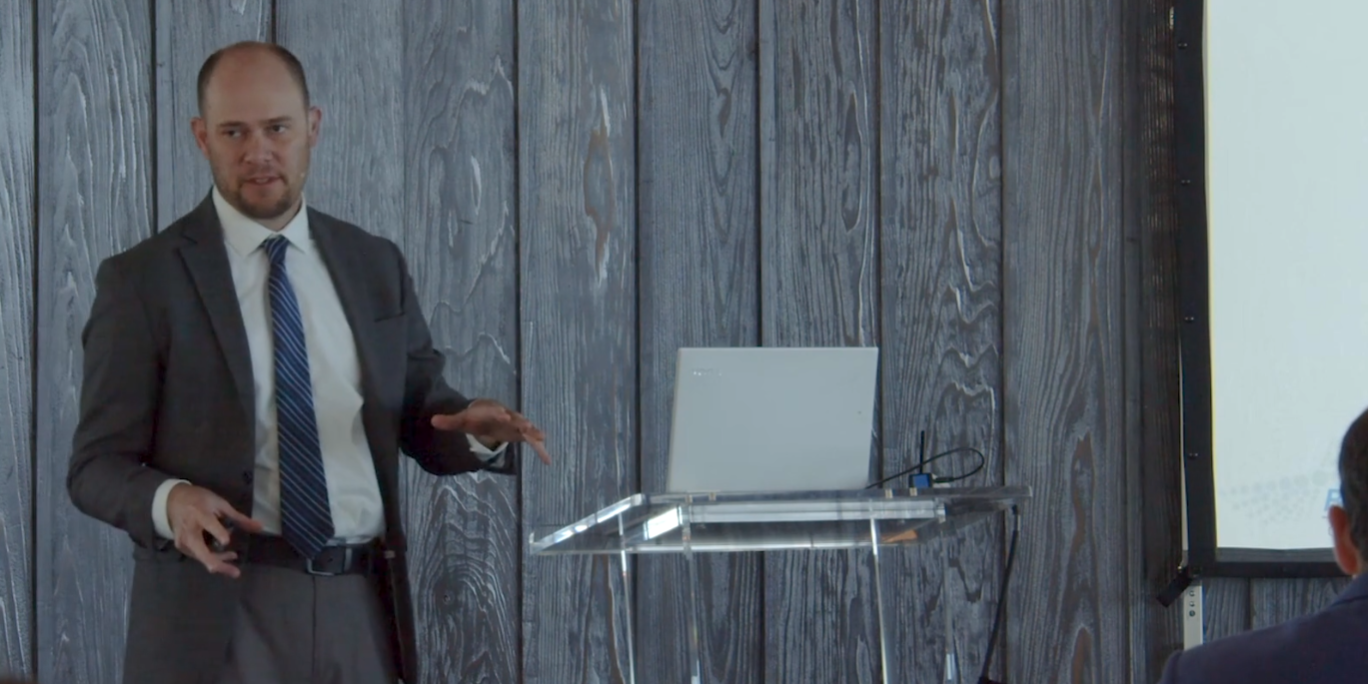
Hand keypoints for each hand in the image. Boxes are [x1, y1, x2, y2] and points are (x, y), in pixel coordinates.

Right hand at [166, 483, 263, 577]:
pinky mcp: (182, 547)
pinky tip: (225, 556)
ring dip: (219, 561)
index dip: (218, 533)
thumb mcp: (220, 504)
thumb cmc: (200, 500)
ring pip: (201, 557)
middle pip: (200, 550)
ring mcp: (183, 541)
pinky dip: (212, 558)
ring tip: (234, 557)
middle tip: (235, 572)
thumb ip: (239, 518)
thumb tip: (260, 527)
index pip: (208, 524)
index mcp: (200, 514)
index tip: (226, 541)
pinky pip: (198, 556)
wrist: (173, 501)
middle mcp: (189, 530)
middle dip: (216, 562)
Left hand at [431, 398, 551, 464]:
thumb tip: (432, 421)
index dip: (498, 412)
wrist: (490, 412)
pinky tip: (548, 461)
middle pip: (514, 417)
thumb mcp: (462, 420)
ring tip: (541, 436)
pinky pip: (533, 442)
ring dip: (532, 432)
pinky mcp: (522, 435)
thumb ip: (449, 421)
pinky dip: (541, 450)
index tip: (502, 414)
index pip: (495, 410)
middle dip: (519, 421)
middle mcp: (507, 415)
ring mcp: (516, 425)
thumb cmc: (477, 417)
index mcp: (492, 410)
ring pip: (526, 428)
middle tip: (526, 424)